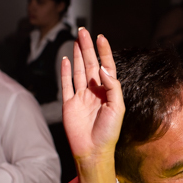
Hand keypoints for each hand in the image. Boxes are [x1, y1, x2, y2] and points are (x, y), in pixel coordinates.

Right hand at [61, 28, 122, 182]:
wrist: (93, 151)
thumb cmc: (109, 133)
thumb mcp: (117, 108)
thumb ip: (112, 86)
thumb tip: (102, 68)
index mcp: (108, 93)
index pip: (106, 67)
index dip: (103, 52)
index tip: (101, 37)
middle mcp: (94, 93)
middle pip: (90, 65)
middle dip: (87, 48)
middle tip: (83, 31)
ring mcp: (81, 97)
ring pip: (78, 71)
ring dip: (77, 55)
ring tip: (76, 40)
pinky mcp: (69, 104)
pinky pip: (66, 84)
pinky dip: (65, 72)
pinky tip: (65, 59)